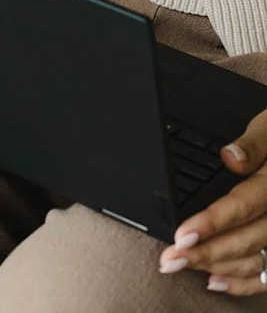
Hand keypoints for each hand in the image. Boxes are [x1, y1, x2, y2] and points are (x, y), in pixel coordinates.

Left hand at [159, 108, 266, 293]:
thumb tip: (230, 157)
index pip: (242, 207)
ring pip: (255, 260)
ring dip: (218, 267)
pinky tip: (216, 281)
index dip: (212, 223)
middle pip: (245, 241)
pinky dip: (243, 283)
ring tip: (184, 265)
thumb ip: (253, 144)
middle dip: (206, 253)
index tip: (182, 234)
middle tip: (171, 258)